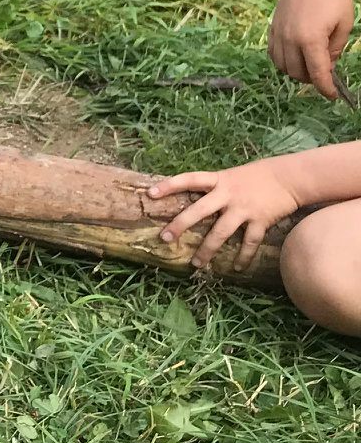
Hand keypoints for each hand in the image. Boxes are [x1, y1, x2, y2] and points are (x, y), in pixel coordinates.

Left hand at [150, 161, 300, 269]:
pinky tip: (237, 268)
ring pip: (221, 232)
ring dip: (207, 249)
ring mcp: (244, 208)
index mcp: (219, 180)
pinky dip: (243, 256)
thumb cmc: (258, 176)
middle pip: (198, 211)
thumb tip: (191, 197)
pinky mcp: (260, 220)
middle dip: (180, 225)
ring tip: (196, 263)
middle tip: (164, 238)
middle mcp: (228, 194)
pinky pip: (249, 242)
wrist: (291, 177)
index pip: (189, 179)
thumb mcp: (232, 175)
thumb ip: (214, 187)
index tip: (150, 194)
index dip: (169, 185)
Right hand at [269, 0, 356, 99]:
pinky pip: (273, 54)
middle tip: (323, 75)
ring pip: (282, 66)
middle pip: (297, 72)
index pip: (317, 73)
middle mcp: (290, 40)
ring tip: (308, 67)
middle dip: (311, 79)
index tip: (332, 95)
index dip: (325, 87)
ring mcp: (279, 34)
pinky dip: (283, 61)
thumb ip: (335, 49)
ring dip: (296, 71)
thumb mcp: (344, 26)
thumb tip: (327, 65)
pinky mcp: (272, 28)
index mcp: (311, 40)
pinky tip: (293, 58)